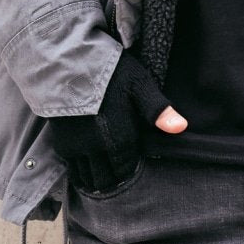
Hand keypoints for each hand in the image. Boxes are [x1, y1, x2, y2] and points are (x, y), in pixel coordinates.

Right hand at [45, 49, 187, 192]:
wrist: (69, 64)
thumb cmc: (111, 72)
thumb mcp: (139, 85)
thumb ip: (158, 110)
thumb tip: (181, 128)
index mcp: (120, 138)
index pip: (127, 170)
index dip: (132, 169)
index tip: (134, 162)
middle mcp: (97, 149)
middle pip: (107, 180)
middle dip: (115, 178)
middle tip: (119, 170)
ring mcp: (77, 149)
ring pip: (89, 179)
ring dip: (97, 178)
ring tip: (104, 171)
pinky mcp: (61, 144)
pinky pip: (73, 170)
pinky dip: (81, 173)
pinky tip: (88, 166)